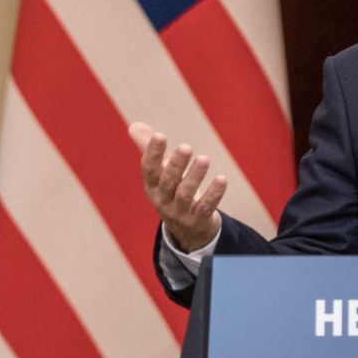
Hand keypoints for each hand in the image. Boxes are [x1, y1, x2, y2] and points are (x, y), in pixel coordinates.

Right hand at [129, 122, 224, 252]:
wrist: (188, 231)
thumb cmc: (173, 192)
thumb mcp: (160, 174)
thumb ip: (149, 149)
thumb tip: (135, 126)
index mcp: (152, 186)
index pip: (149, 169)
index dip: (153, 153)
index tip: (159, 135)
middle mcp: (163, 200)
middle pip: (167, 182)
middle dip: (176, 164)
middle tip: (186, 147)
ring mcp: (180, 213)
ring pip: (185, 194)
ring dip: (194, 176)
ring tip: (204, 159)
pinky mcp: (197, 221)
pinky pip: (205, 208)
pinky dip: (213, 194)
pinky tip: (222, 179)